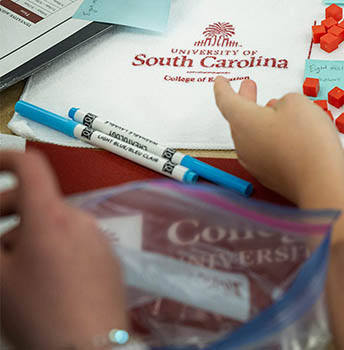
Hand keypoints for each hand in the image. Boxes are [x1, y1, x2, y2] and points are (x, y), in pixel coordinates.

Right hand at [0, 151, 127, 348]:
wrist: (91, 347)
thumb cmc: (40, 314)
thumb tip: (0, 237)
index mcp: (52, 217)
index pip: (31, 166)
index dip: (6, 159)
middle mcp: (81, 221)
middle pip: (40, 199)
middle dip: (7, 210)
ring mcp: (99, 240)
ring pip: (57, 224)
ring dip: (29, 234)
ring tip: (11, 268)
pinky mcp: (110, 261)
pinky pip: (76, 242)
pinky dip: (53, 248)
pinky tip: (42, 279)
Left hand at [213, 77, 343, 207]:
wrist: (320, 182)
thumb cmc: (307, 141)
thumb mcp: (298, 103)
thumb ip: (285, 101)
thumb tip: (282, 111)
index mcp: (243, 121)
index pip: (225, 100)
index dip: (223, 87)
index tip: (221, 81)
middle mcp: (243, 143)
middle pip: (239, 118)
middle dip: (246, 101)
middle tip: (250, 87)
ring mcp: (255, 163)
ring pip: (252, 136)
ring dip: (261, 121)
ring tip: (275, 109)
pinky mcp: (270, 176)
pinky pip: (265, 151)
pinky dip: (271, 139)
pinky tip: (287, 135)